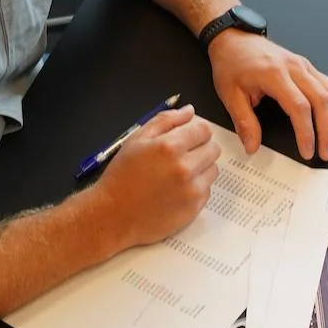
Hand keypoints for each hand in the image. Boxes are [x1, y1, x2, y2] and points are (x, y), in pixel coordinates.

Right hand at [90, 105, 219, 251]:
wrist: (114, 215)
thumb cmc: (121, 176)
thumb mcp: (136, 139)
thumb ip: (165, 120)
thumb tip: (189, 111)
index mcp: (170, 147)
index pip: (204, 130)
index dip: (197, 130)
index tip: (189, 136)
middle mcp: (185, 168)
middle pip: (213, 149)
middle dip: (201, 148)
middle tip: (182, 156)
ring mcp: (191, 190)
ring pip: (213, 170)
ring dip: (201, 168)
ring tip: (178, 174)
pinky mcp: (194, 209)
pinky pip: (207, 191)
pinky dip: (196, 188)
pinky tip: (176, 190)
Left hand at [207, 30, 327, 160]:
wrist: (235, 38)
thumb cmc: (232, 63)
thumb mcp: (229, 94)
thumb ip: (244, 121)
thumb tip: (252, 146)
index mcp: (274, 74)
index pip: (299, 107)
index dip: (306, 132)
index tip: (307, 151)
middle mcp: (294, 68)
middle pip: (321, 100)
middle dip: (327, 130)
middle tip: (326, 152)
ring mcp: (304, 66)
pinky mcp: (308, 67)